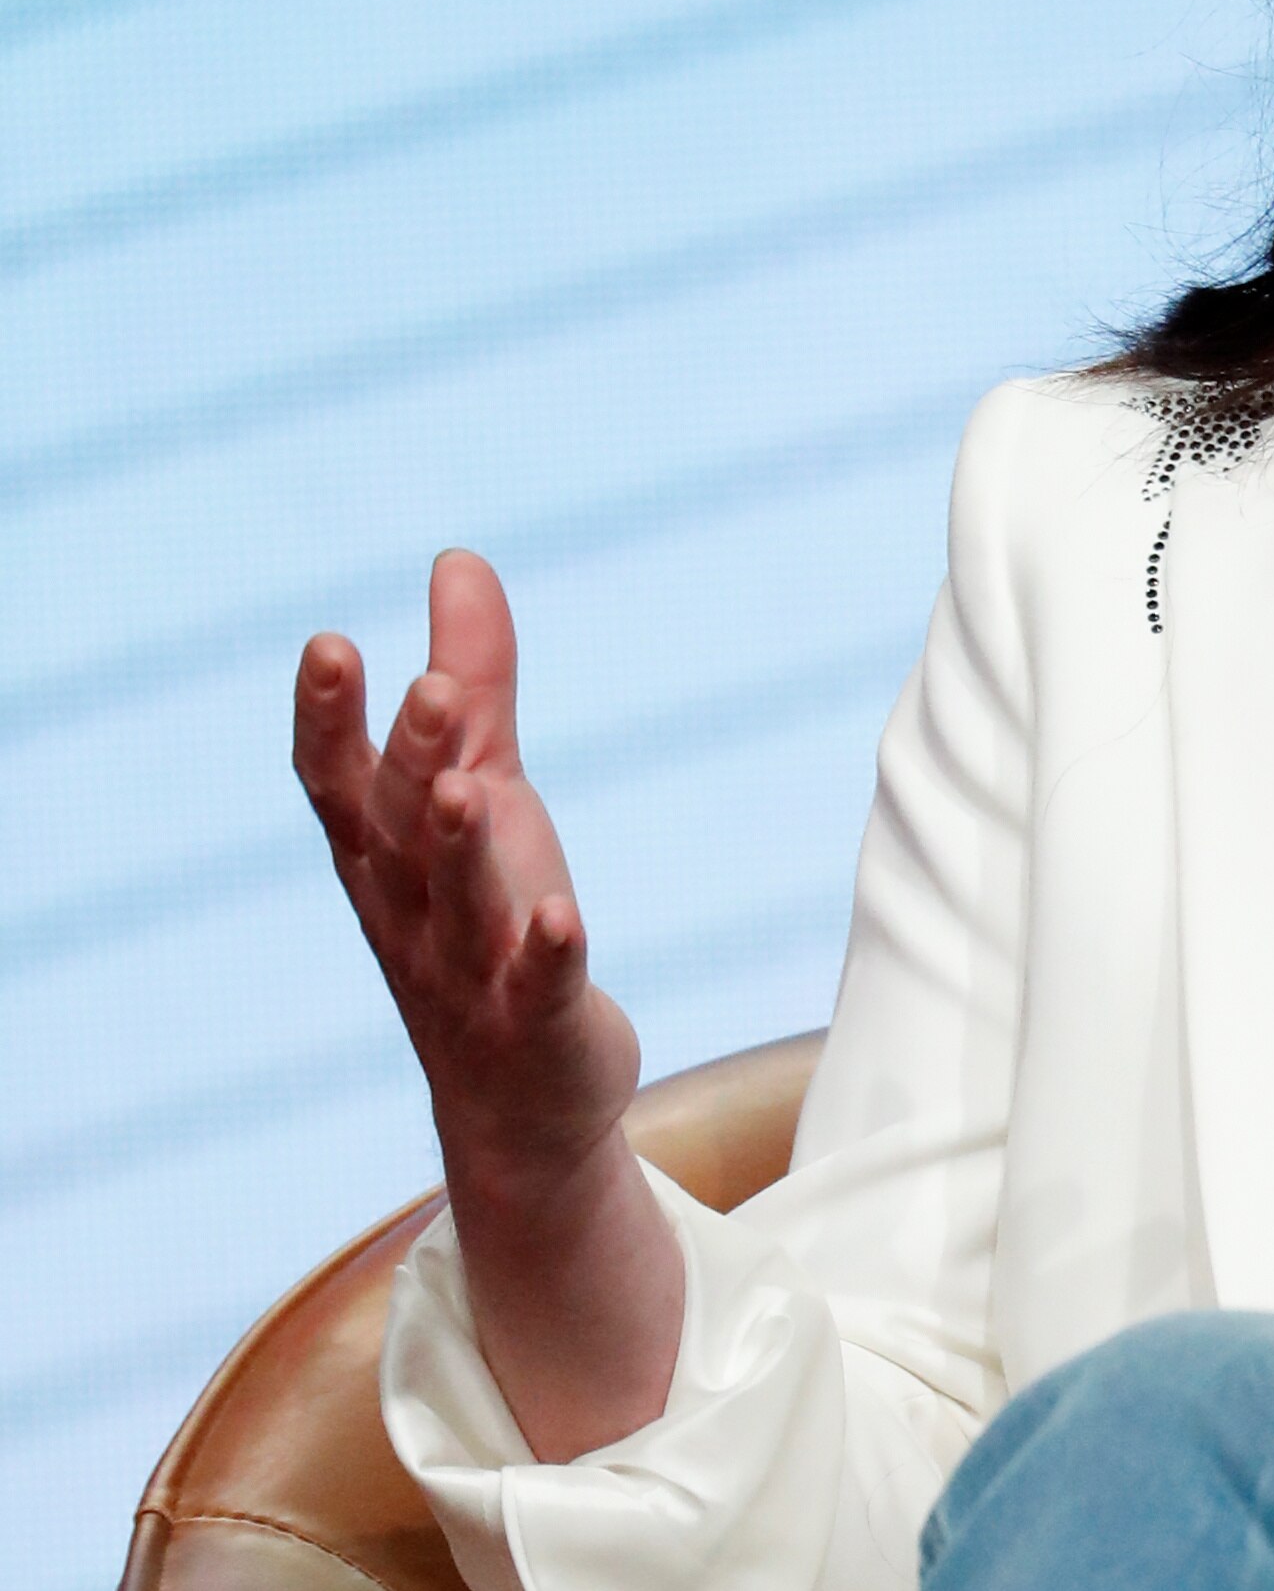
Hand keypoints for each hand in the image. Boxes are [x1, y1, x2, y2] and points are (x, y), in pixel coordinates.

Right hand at [293, 550, 637, 1185]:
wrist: (521, 1098)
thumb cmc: (491, 920)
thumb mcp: (488, 788)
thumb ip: (475, 684)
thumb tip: (458, 560)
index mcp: (389, 856)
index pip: (340, 783)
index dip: (328, 720)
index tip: (326, 643)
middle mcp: (414, 912)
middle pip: (399, 831)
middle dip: (407, 762)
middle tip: (428, 687)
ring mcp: (470, 973)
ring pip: (458, 906)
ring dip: (462, 849)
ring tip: (473, 789)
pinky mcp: (539, 1022)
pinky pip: (538, 986)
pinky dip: (546, 952)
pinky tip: (563, 916)